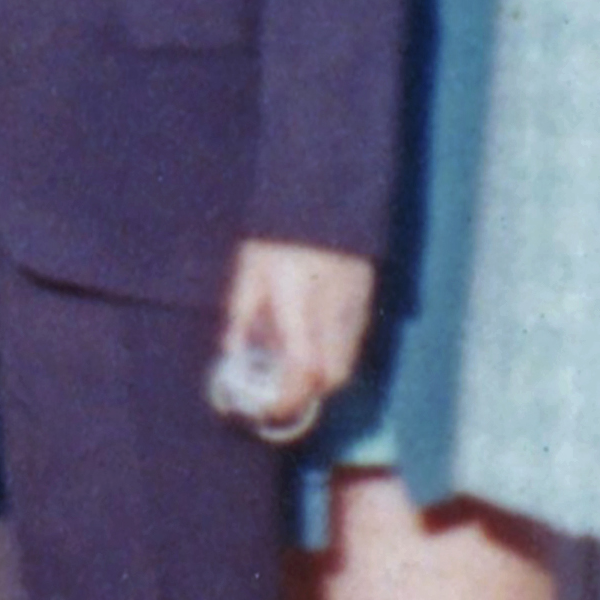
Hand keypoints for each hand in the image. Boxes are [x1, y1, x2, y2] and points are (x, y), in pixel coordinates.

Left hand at [217, 239, 371, 431]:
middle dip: (309, 393)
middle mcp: (332, 308)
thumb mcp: (250, 266)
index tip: (270, 409)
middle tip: (283, 394)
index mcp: (299, 300)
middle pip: (333, 375)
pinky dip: (338, 353)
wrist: (322, 190)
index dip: (289, 397)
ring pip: (349, 360)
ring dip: (324, 375)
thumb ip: (242, 311)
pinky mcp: (367, 294)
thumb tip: (231, 351)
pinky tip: (316, 342)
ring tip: (296, 370)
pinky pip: (356, 339)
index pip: (302, 367)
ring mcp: (355, 302)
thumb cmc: (278, 229)